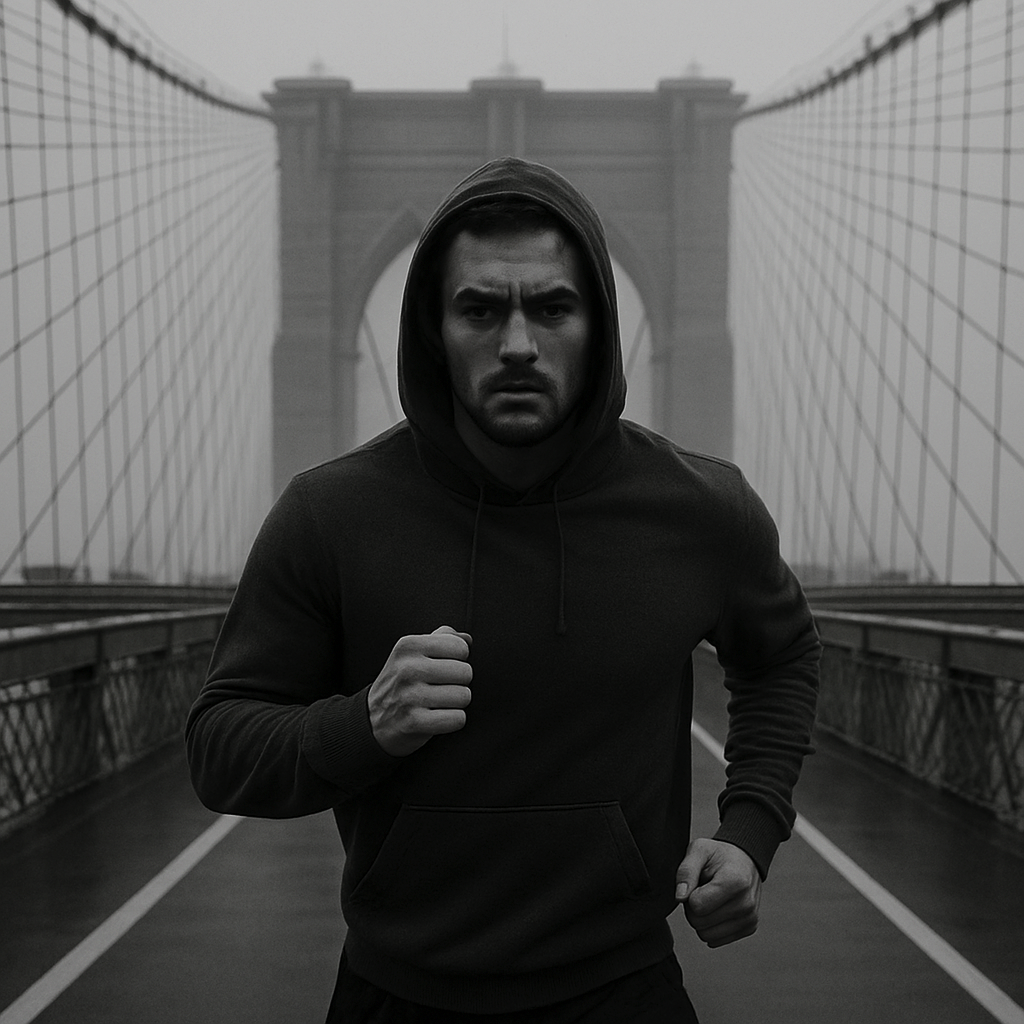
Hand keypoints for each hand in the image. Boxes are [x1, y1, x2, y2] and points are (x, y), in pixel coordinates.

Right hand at [367, 626, 472, 756]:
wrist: (372, 719)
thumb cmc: (402, 682)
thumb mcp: (413, 653)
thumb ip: (441, 639)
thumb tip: (467, 639)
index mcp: (409, 646)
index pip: (460, 647)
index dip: (458, 659)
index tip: (443, 667)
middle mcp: (407, 668)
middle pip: (465, 672)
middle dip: (460, 683)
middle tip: (441, 687)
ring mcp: (409, 696)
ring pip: (464, 696)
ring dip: (456, 703)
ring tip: (438, 702)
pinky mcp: (414, 722)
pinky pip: (457, 719)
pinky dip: (453, 720)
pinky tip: (437, 717)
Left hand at [675, 838, 760, 947]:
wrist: (745, 860)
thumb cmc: (718, 854)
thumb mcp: (699, 850)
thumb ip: (686, 871)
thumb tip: (680, 897)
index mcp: (735, 882)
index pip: (697, 906)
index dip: (689, 895)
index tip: (698, 883)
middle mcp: (746, 903)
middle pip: (700, 923)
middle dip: (693, 908)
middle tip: (702, 890)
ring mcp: (749, 918)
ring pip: (706, 935)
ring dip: (702, 919)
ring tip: (710, 898)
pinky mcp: (749, 928)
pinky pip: (716, 940)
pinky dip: (711, 926)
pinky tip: (718, 908)